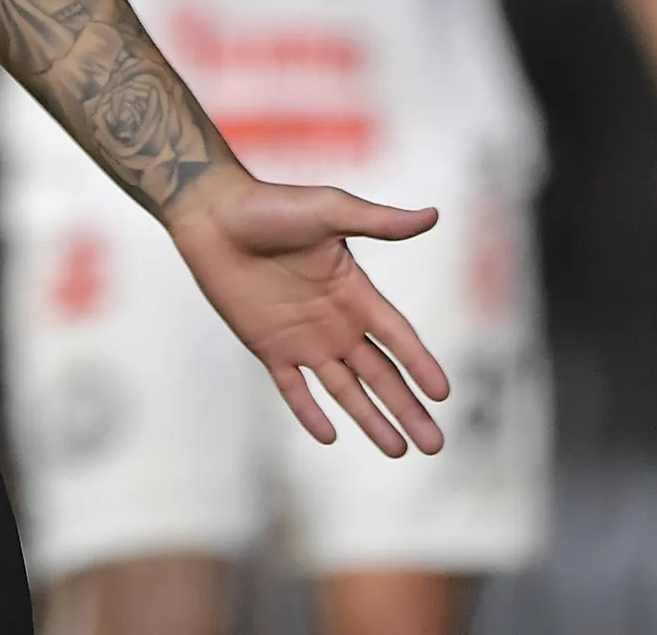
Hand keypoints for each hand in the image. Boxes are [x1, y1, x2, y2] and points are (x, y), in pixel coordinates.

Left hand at [166, 170, 451, 455]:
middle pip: (380, 373)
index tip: (443, 393)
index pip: (397, 336)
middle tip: (435, 444)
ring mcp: (302, 338)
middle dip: (408, 408)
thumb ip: (378, 222)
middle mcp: (335, 321)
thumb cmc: (270, 205)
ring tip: (399, 451)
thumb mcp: (329, 210)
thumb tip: (432, 215)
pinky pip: (293, 388)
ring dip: (371, 419)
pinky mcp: (268, 347)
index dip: (420, 363)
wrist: (213, 215)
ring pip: (345, 389)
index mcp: (355, 291)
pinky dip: (309, 412)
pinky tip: (330, 436)